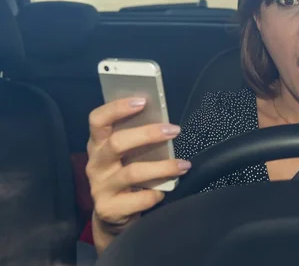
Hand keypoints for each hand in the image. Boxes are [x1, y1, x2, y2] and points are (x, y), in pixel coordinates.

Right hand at [86, 97, 190, 249]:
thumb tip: (164, 124)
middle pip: (116, 143)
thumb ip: (137, 141)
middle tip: (174, 130)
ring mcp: (99, 187)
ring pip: (132, 172)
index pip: (98, 120)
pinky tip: (164, 191)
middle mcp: (96, 164)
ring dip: (163, 167)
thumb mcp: (127, 156)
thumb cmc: (126, 177)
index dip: (117, 108)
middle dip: (147, 134)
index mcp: (98, 144)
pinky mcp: (108, 209)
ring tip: (183, 165)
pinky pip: (140, 198)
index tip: (142, 101)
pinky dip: (156, 193)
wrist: (113, 216)